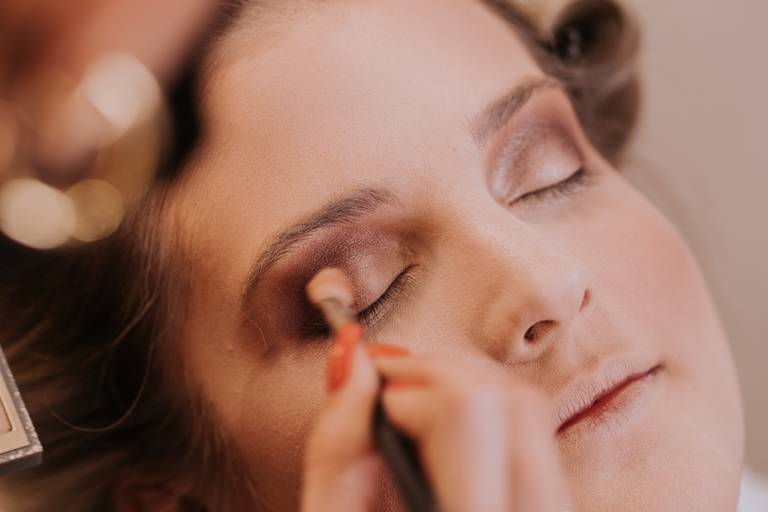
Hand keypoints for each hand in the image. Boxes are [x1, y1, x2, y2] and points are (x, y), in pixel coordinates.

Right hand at [300, 341, 571, 511]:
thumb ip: (337, 450)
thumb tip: (351, 359)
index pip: (467, 409)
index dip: (405, 388)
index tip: (369, 401)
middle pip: (513, 399)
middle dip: (439, 377)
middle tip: (389, 397)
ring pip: (530, 412)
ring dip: (462, 392)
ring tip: (411, 416)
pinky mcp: (551, 509)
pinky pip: (535, 438)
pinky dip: (485, 417)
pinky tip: (441, 437)